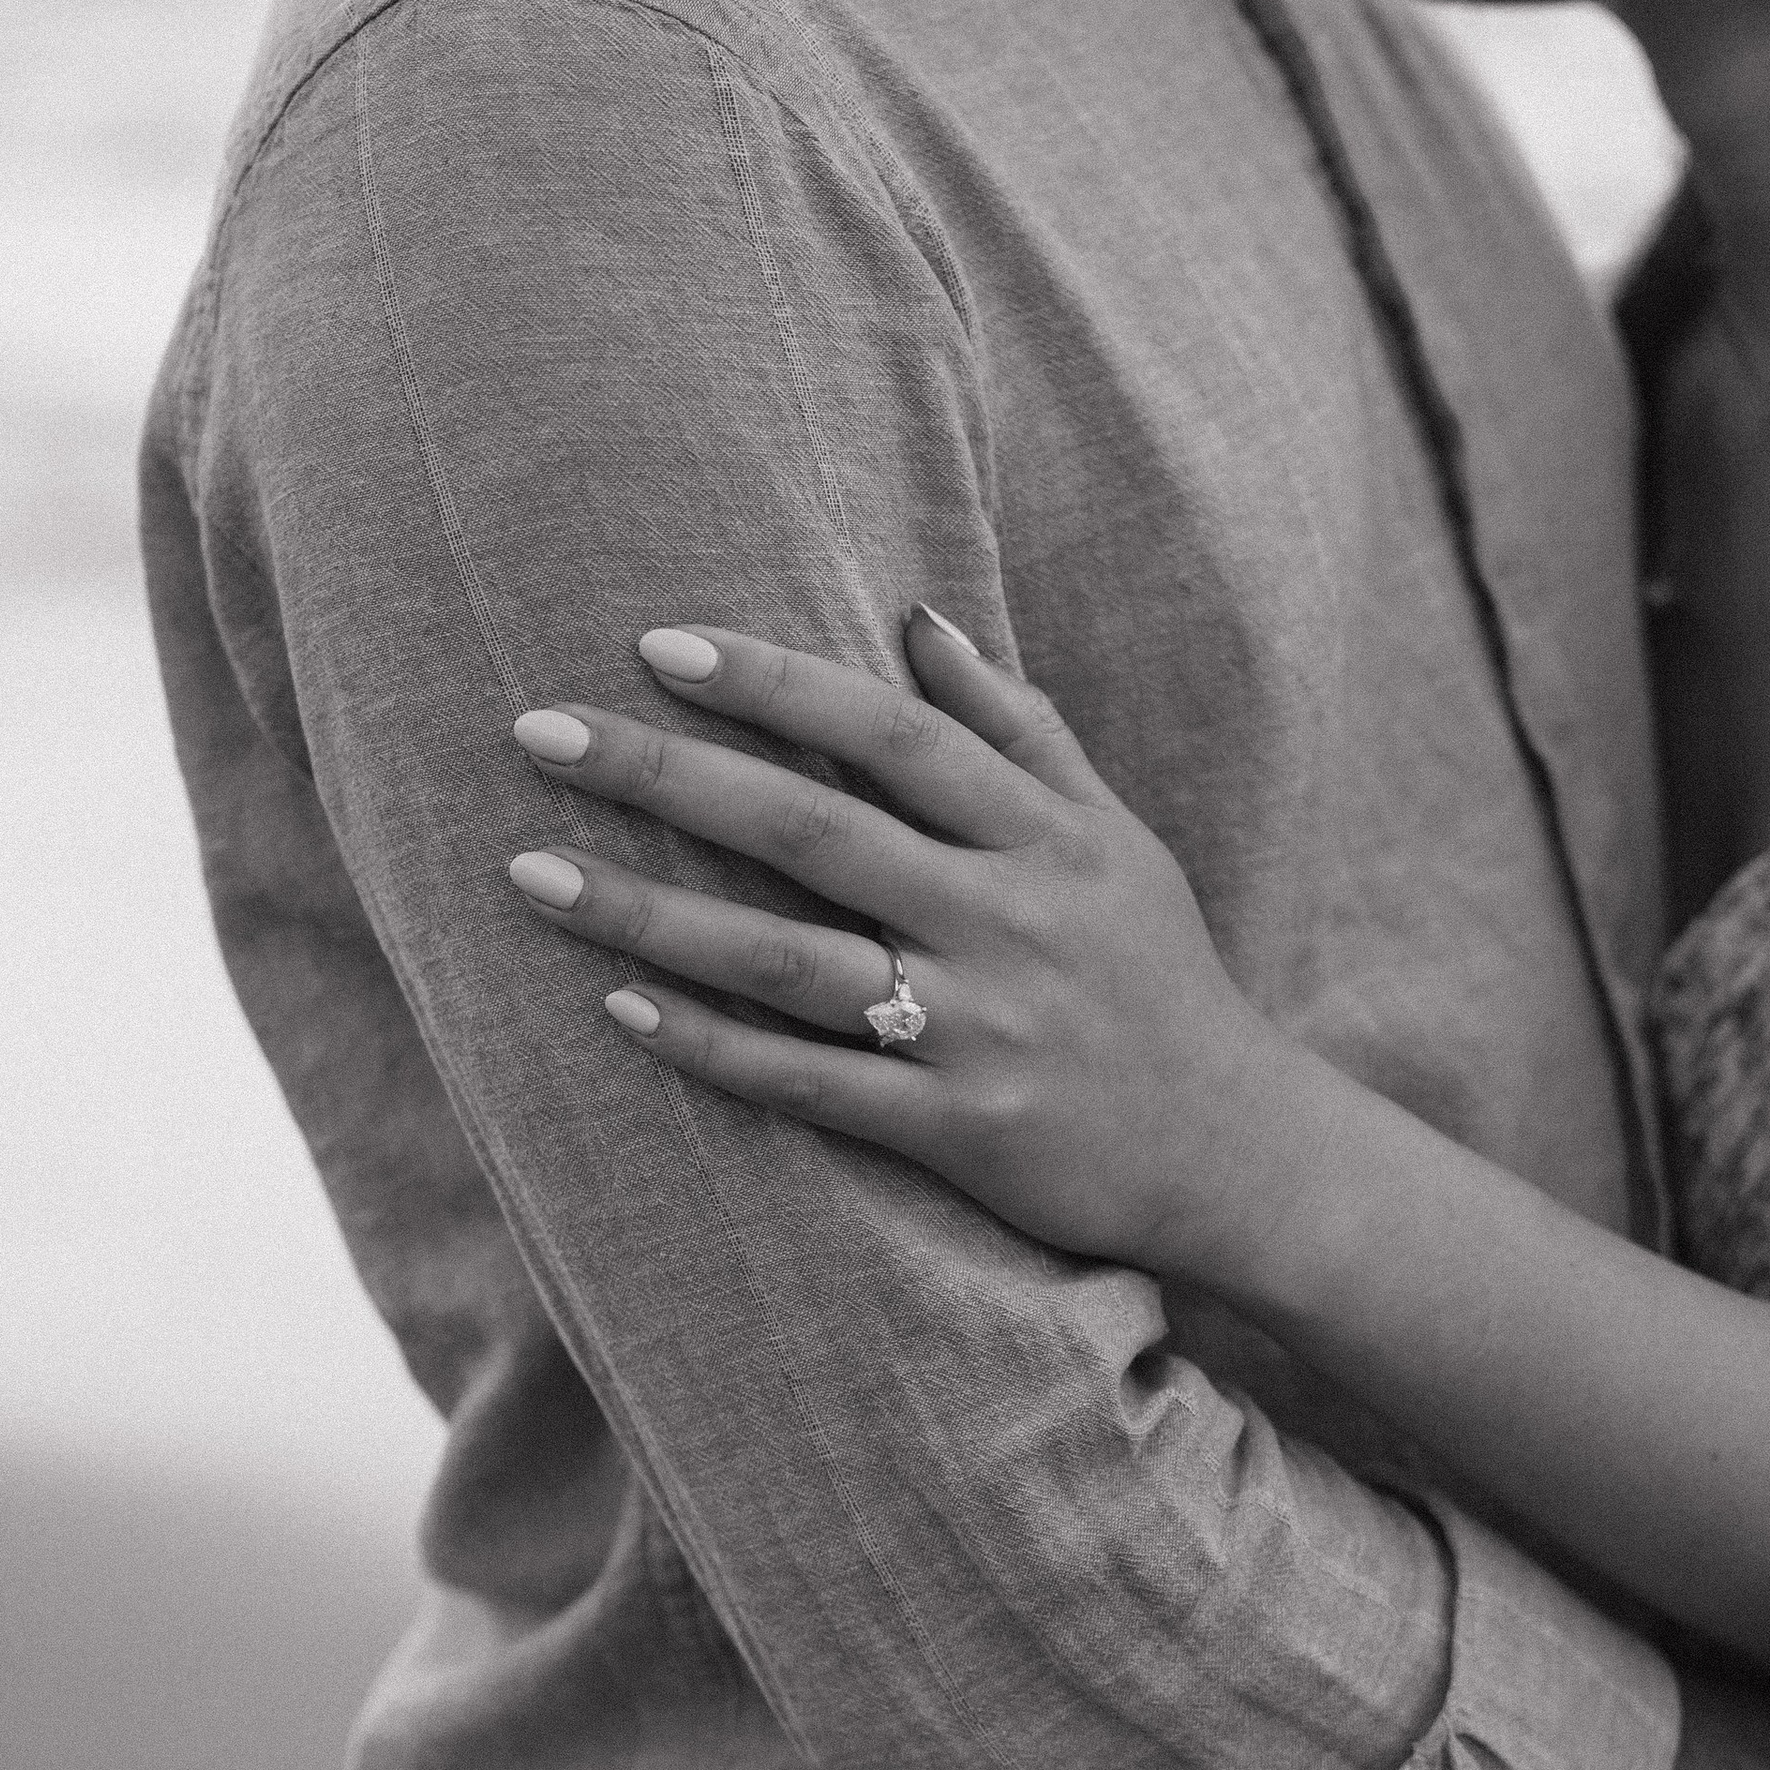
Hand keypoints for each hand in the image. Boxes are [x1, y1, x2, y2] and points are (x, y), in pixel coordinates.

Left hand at [502, 606, 1294, 1277]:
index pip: (893, 736)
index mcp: (1044, 836)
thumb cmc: (1156, 975)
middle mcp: (1009, 921)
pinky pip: (813, 1085)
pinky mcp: (960, 1133)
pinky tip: (620, 1009)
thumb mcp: (1115, 835)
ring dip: (653, 913)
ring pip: (791, 962)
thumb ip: (1018, 727)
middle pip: (817, 831)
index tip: (659, 643)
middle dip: (670, 775)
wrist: (1240, 1153)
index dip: (777, 684)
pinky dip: (716, 1046)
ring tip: (530, 874)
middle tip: (538, 730)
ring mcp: (981, 1031)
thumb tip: (916, 616)